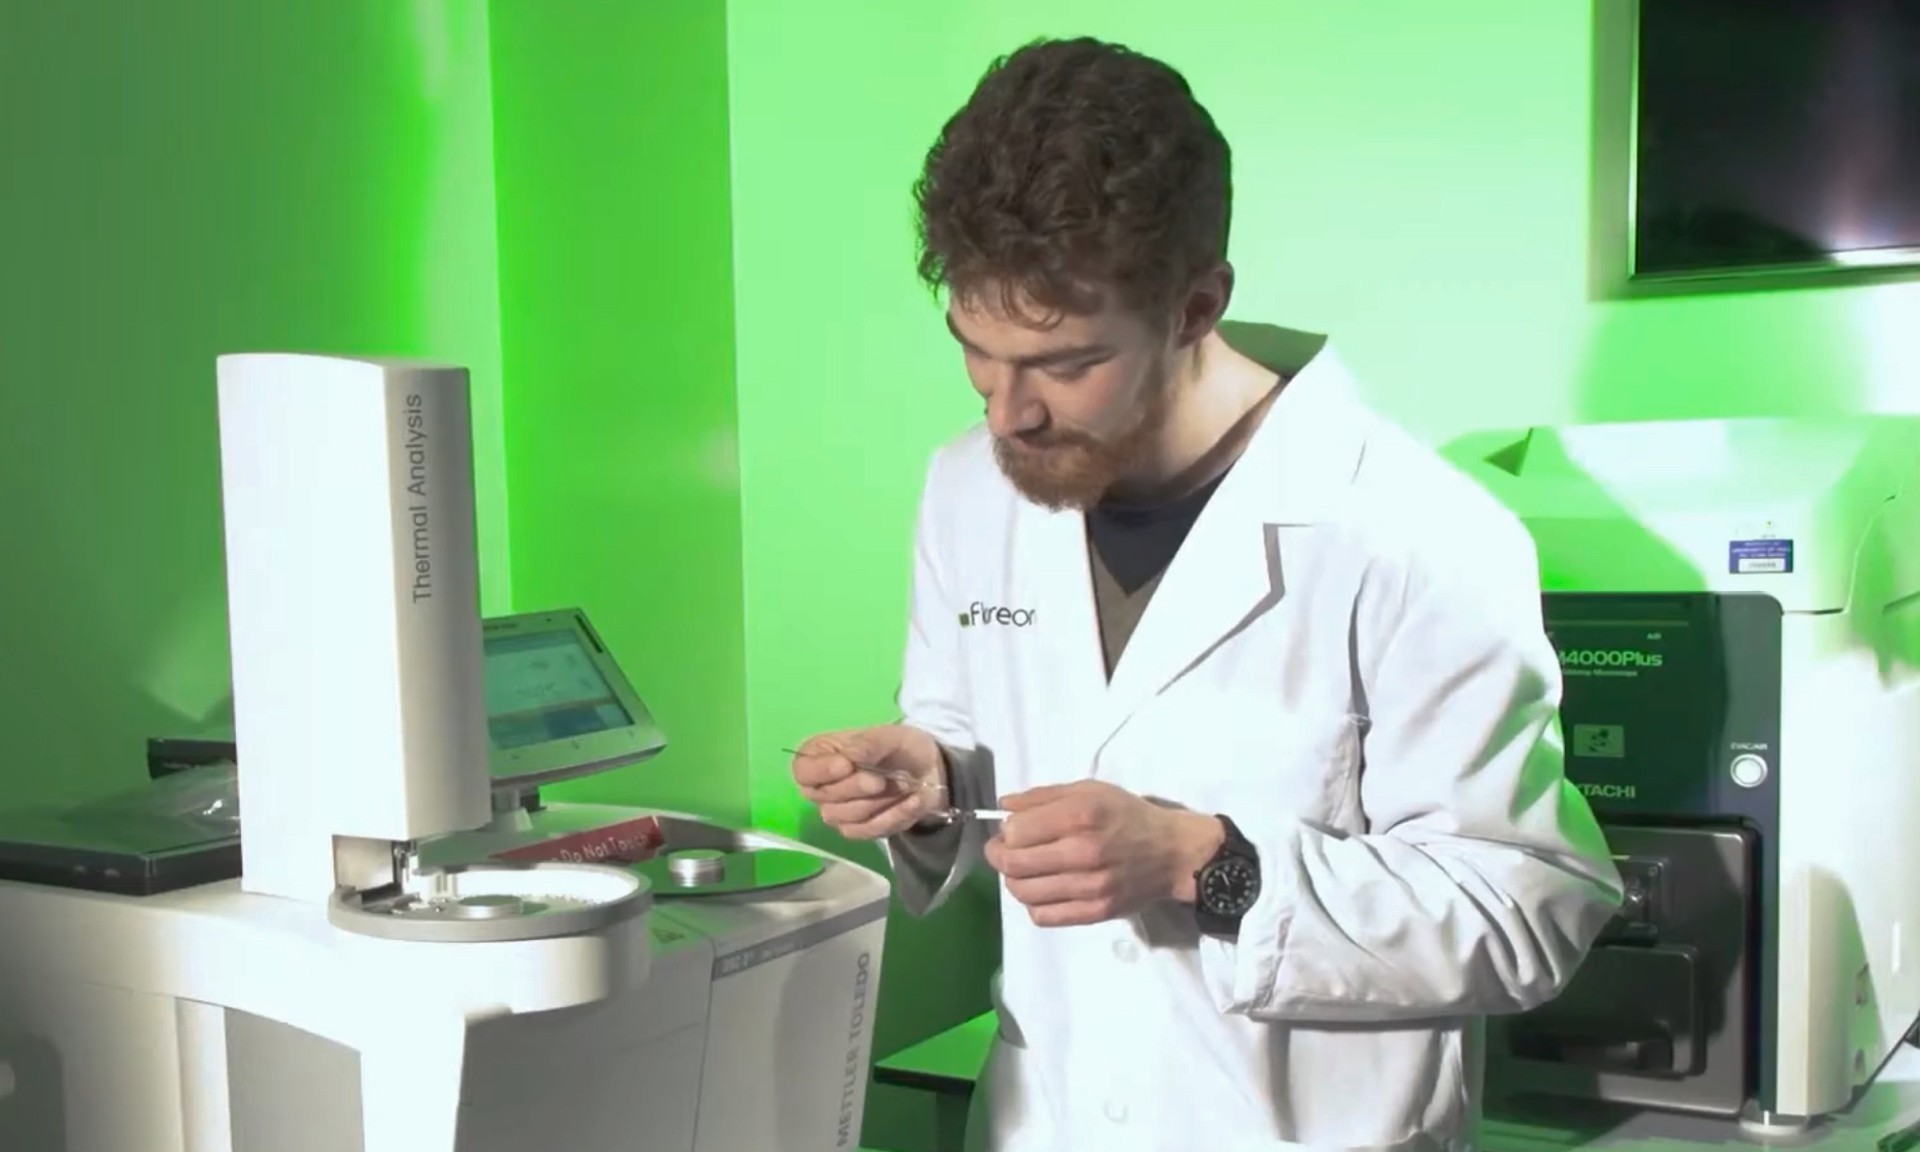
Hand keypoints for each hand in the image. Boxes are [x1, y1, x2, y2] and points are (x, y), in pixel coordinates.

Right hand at [791, 724, 947, 840]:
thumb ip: (867, 744)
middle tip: (882, 778)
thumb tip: (849, 758)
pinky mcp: (858, 830)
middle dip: (857, 787)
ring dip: (879, 801)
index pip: (802, 771)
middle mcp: (821, 787)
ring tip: (903, 784)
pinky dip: (894, 816)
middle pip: (823, 797)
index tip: (847, 765)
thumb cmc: (900, 747)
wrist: (929, 770)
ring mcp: (838, 811)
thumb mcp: (889, 735)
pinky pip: (868, 831)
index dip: (821, 771)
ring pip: (846, 816)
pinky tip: (913, 801)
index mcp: (820, 756)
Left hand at [985, 781, 1225, 927]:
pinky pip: (1044, 917)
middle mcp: (1083, 852)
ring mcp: (1090, 887)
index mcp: (1079, 815)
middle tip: (1004, 851)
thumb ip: (1043, 796)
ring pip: (1024, 893)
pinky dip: (1033, 904)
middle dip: (998, 857)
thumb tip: (1004, 807)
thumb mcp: (1089, 790)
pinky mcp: (1095, 912)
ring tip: (1024, 870)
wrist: (1172, 852)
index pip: (1016, 831)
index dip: (1005, 831)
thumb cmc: (1128, 815)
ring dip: (1014, 881)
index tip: (1012, 830)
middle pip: (1013, 864)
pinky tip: (1043, 890)